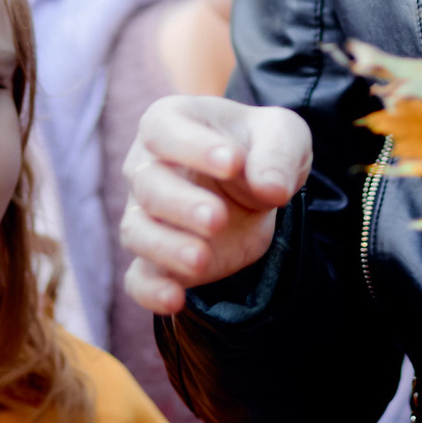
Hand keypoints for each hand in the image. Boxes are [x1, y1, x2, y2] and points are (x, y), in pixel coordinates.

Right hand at [119, 95, 311, 314]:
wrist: (259, 186)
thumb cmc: (261, 148)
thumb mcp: (283, 135)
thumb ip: (278, 154)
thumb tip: (272, 188)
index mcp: (171, 123)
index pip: (163, 130)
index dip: (192, 146)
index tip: (233, 162)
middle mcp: (148, 167)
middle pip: (148, 185)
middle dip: (181, 204)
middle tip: (217, 218)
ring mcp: (147, 216)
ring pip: (138, 232)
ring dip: (166, 248)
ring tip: (202, 260)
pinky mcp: (157, 259)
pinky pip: (139, 278)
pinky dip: (151, 291)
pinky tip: (176, 300)